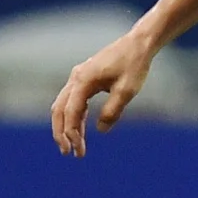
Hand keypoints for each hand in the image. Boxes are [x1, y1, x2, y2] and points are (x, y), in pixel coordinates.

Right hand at [51, 31, 154, 155]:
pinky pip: (74, 102)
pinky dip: (75, 117)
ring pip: (64, 106)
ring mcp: (78, 79)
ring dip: (67, 126)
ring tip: (74, 147)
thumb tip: (101, 130)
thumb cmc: (134, 65)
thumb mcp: (127, 91)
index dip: (72, 132)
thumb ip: (113, 110)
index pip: (71, 111)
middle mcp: (75, 79)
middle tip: (67, 153)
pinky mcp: (84, 80)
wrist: (138, 45)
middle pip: (59, 110)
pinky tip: (80, 132)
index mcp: (83, 80)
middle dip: (61, 132)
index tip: (77, 149)